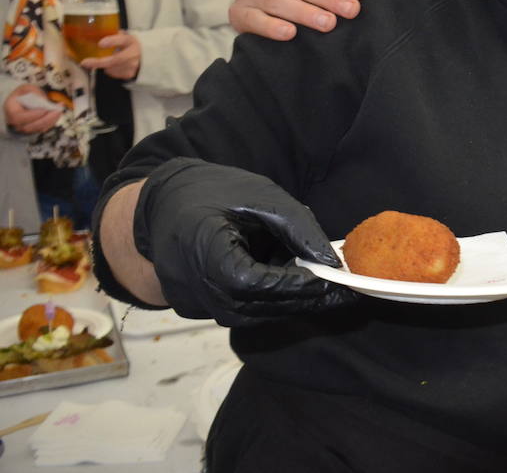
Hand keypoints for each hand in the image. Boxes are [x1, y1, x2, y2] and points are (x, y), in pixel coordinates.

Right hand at [3, 84, 63, 135]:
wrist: (24, 102)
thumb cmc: (24, 94)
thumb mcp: (26, 88)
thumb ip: (33, 91)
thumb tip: (42, 99)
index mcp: (11, 111)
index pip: (19, 117)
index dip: (32, 115)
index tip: (44, 109)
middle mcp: (16, 122)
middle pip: (30, 126)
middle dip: (45, 119)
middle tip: (57, 110)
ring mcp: (25, 127)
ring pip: (38, 128)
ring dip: (51, 120)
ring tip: (60, 110)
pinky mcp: (35, 129)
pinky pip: (44, 128)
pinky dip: (52, 121)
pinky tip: (58, 113)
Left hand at [82, 32, 140, 79]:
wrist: (145, 58)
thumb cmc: (129, 45)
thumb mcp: (124, 37)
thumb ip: (113, 35)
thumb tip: (95, 32)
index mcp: (130, 41)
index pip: (123, 40)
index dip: (112, 42)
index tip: (100, 44)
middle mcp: (133, 54)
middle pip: (116, 59)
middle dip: (99, 62)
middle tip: (85, 62)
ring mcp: (132, 66)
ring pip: (111, 68)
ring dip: (104, 66)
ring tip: (104, 61)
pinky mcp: (129, 74)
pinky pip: (113, 73)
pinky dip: (109, 70)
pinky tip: (112, 66)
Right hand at [132, 162, 355, 325]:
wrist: (160, 204)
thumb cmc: (211, 191)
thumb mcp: (260, 195)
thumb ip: (297, 228)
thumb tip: (332, 262)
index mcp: (200, 248)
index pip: (250, 281)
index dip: (293, 285)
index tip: (333, 280)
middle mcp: (190, 285)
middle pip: (254, 307)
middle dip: (303, 300)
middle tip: (346, 293)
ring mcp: (190, 302)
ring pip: (250, 316)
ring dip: (291, 303)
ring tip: (328, 288)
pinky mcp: (196, 308)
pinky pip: (240, 312)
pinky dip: (271, 302)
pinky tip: (296, 285)